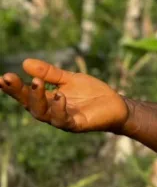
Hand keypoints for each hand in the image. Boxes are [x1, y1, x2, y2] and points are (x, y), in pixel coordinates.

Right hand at [0, 59, 128, 132]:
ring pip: (43, 113)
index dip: (13, 87)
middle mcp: (51, 112)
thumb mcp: (69, 79)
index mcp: (47, 100)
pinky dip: (59, 109)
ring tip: (37, 83)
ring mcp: (63, 120)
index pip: (26, 94)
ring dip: (38, 99)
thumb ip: (50, 73)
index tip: (2, 77)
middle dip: (20, 92)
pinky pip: (64, 120)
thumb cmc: (91, 93)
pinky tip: (59, 96)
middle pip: (30, 105)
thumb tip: (25, 62)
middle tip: (10, 78)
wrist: (116, 105)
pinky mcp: (77, 124)